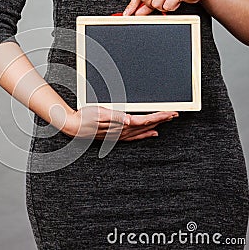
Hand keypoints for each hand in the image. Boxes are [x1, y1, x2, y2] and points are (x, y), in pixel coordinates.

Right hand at [61, 106, 177, 140]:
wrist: (74, 126)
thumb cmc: (85, 117)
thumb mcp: (99, 113)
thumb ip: (115, 117)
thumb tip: (129, 120)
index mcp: (120, 124)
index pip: (145, 120)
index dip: (159, 116)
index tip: (170, 113)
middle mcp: (122, 131)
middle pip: (147, 125)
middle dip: (162, 120)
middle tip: (174, 115)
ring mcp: (119, 135)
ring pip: (143, 131)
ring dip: (155, 126)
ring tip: (166, 123)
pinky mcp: (115, 136)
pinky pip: (135, 137)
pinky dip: (145, 135)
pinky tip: (150, 134)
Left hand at [123, 0, 212, 15]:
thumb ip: (147, 3)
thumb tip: (136, 12)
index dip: (132, 5)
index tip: (127, 14)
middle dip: (151, 6)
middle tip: (161, 3)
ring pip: (156, 4)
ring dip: (163, 7)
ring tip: (170, 0)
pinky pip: (167, 6)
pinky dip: (172, 8)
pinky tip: (176, 1)